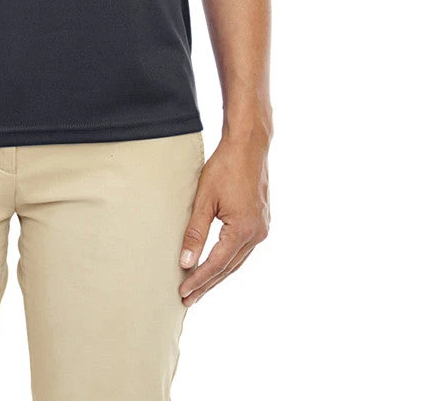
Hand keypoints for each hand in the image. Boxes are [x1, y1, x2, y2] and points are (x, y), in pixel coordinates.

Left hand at [178, 135, 269, 305]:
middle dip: (207, 284)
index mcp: (243, 230)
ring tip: (199, 288)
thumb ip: (195, 232)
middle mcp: (257, 234)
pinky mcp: (261, 221)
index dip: (198, 280)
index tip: (183, 293)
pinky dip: (228, 260)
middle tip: (188, 299)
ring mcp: (262, 228)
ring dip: (218, 274)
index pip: (216, 264)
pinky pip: (243, 249)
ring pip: (237, 260)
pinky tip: (217, 265)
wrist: (249, 146)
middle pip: (228, 268)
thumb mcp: (204, 199)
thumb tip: (185, 261)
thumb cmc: (225, 167)